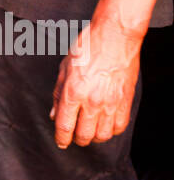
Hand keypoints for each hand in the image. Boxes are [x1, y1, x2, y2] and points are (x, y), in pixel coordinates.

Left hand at [50, 11, 141, 148]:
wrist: (115, 37)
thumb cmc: (88, 47)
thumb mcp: (64, 68)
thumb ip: (57, 93)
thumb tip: (53, 114)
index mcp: (73, 92)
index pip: (65, 126)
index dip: (61, 138)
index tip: (61, 142)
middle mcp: (92, 101)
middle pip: (84, 135)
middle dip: (77, 139)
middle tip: (75, 134)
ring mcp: (110, 103)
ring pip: (102, 136)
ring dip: (94, 136)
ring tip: (91, 129)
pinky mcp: (125, 101)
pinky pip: (119, 127)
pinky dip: (111, 130)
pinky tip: (106, 123)